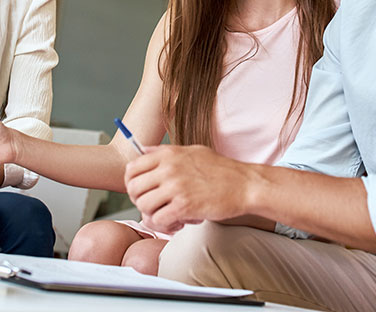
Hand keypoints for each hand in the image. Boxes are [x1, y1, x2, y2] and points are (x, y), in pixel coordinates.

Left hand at [124, 145, 248, 233]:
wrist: (244, 184)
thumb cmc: (220, 169)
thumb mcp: (191, 151)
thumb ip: (165, 151)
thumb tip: (143, 150)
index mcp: (168, 154)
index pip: (132, 168)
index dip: (131, 183)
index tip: (140, 191)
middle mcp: (168, 168)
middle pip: (134, 189)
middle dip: (140, 201)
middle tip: (154, 206)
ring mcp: (176, 187)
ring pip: (144, 206)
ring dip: (153, 215)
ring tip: (168, 215)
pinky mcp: (184, 206)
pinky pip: (159, 220)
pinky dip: (165, 225)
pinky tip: (178, 222)